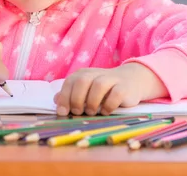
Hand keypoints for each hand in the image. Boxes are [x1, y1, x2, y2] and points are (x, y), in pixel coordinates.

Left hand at [53, 63, 167, 115]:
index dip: (64, 98)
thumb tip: (56, 100)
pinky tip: (105, 112)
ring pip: (98, 85)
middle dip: (76, 99)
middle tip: (77, 112)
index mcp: (83, 74)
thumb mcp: (85, 90)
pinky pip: (116, 94)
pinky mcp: (124, 87)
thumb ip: (71, 94)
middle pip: (82, 81)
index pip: (69, 82)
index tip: (62, 113)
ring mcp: (111, 79)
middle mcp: (95, 74)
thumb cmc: (103, 90)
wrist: (131, 80)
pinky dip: (108, 105)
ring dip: (92, 102)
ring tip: (91, 112)